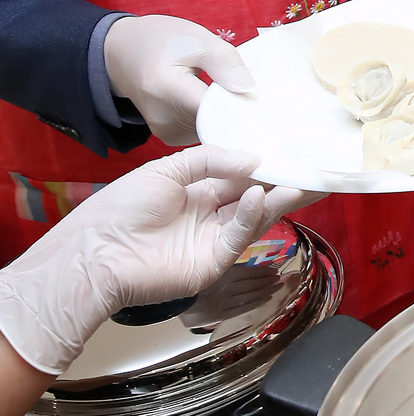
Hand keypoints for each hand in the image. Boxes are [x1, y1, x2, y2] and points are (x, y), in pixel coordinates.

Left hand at [0, 149, 296, 376]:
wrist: (96, 251)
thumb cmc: (121, 207)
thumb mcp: (165, 170)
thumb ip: (208, 160)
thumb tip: (253, 159)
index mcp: (198, 192)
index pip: (240, 177)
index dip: (264, 166)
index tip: (291, 152)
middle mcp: (211, 216)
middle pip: (255, 199)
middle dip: (284, 185)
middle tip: (316, 171)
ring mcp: (214, 241)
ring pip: (254, 218)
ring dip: (277, 201)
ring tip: (301, 183)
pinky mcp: (213, 263)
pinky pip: (238, 236)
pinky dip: (250, 216)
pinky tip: (259, 196)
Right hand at [104, 15, 252, 146]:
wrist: (122, 52)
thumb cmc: (161, 40)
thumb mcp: (196, 39)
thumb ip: (224, 62)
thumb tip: (249, 90)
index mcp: (168, 90)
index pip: (216, 112)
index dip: (245, 111)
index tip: (270, 110)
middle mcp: (164, 119)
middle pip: (216, 126)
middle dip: (240, 116)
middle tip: (264, 104)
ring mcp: (165, 132)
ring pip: (212, 132)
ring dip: (228, 119)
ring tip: (237, 100)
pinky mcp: (169, 137)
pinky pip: (203, 134)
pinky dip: (215, 122)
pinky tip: (221, 106)